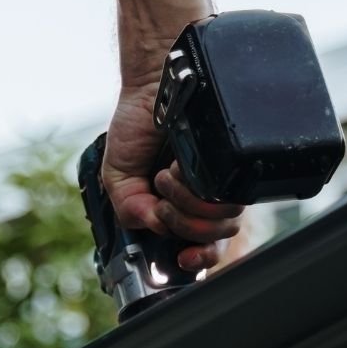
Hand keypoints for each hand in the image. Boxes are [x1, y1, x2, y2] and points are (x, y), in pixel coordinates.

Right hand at [100, 83, 242, 271]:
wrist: (152, 86)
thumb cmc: (136, 126)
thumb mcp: (117, 175)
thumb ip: (130, 210)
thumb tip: (157, 229)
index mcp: (181, 207)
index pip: (202, 248)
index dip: (198, 260)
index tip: (184, 258)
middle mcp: (204, 198)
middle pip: (213, 242)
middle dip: (182, 228)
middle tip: (162, 203)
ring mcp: (218, 183)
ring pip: (218, 223)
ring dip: (183, 205)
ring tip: (167, 176)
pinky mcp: (229, 167)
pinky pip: (220, 197)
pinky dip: (192, 189)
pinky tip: (178, 168)